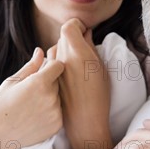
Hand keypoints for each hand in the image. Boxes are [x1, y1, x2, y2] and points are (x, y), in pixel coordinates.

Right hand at [0, 48, 63, 148]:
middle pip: (59, 81)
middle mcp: (51, 97)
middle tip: (31, 91)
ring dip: (50, 97)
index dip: (51, 65)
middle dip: (49, 82)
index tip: (42, 70)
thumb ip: (30, 66)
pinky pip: (59, 111)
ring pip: (59, 97)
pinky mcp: (57, 125)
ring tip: (31, 105)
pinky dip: (50, 111)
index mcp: (39, 83)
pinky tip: (35, 116)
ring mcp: (56, 113)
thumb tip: (41, 51)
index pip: (58, 65)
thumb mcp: (11, 82)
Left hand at [55, 19, 111, 148]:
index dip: (77, 26)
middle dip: (73, 39)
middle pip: (62, 38)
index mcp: (76, 52)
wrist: (84, 122)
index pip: (68, 26)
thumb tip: (85, 34)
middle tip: (84, 48)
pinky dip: (60, 64)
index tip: (85, 31)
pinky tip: (70, 76)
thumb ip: (90, 47)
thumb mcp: (100, 68)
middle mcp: (61, 59)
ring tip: (77, 64)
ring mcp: (53, 69)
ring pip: (55, 51)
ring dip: (65, 51)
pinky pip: (51, 64)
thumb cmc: (98, 96)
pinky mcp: (49, 78)